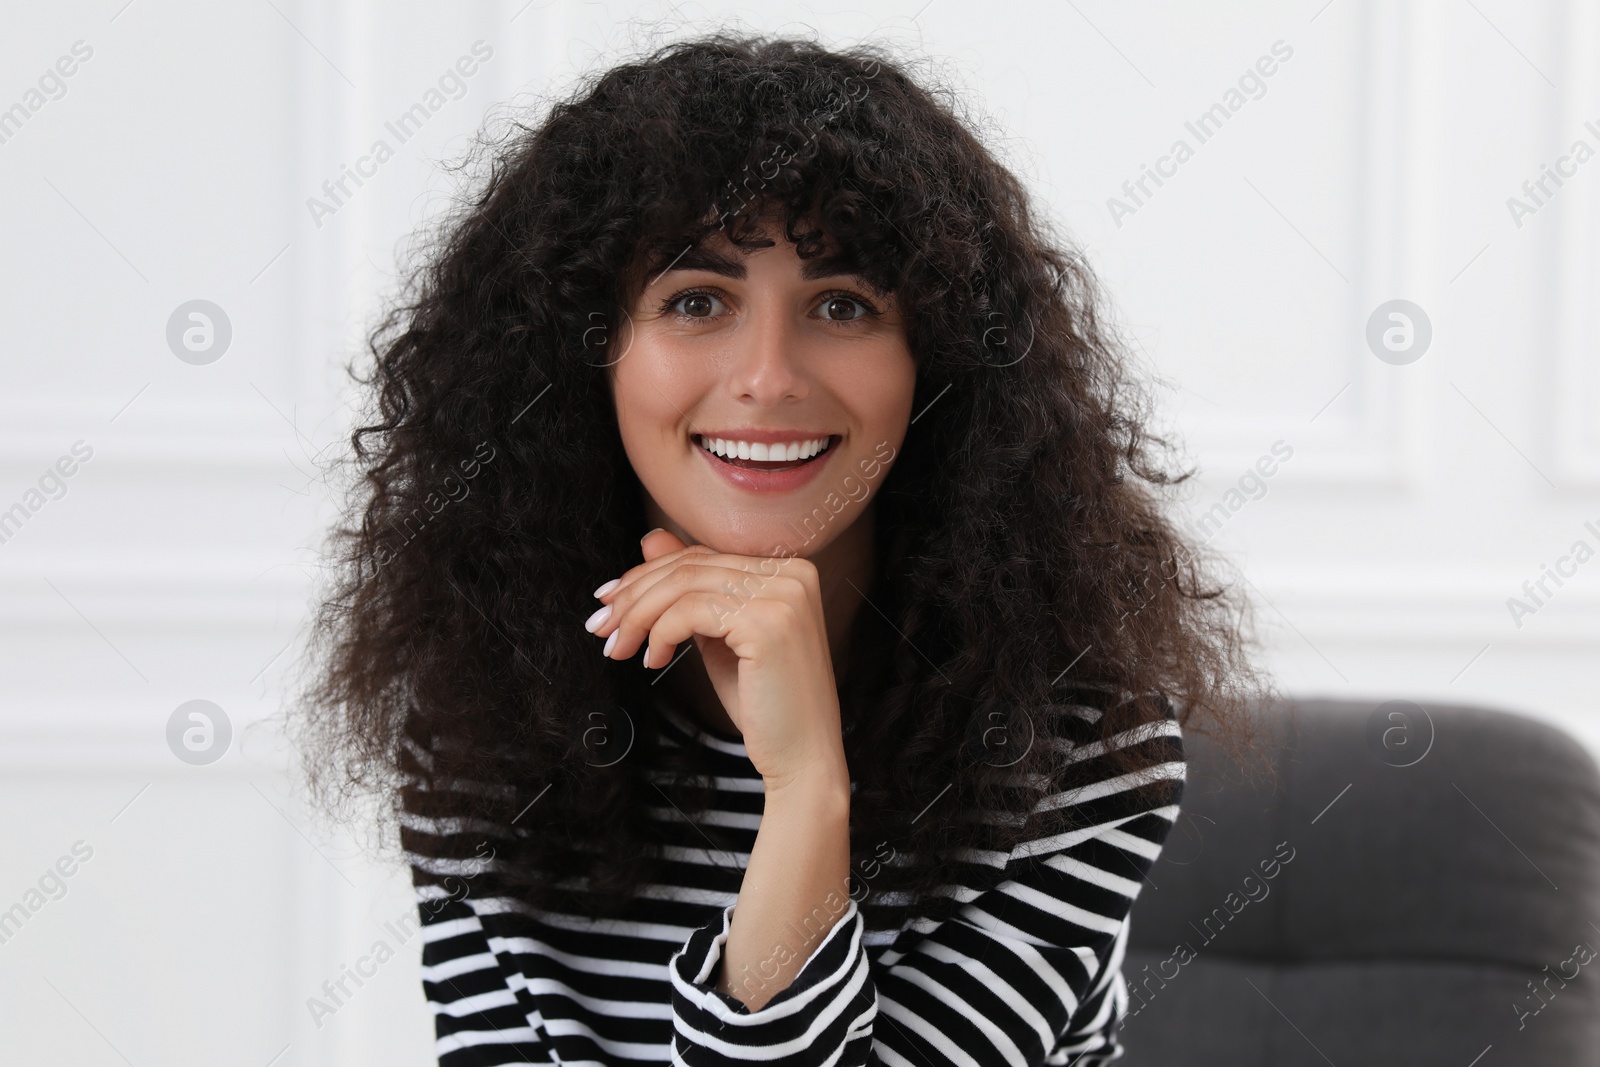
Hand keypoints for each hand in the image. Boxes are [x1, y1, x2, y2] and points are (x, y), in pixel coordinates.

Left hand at [587, 529, 847, 790]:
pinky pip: (690, 612)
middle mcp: (793, 574)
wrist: (802, 759)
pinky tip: (653, 661)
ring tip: (617, 647)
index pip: (702, 557)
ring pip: (683, 586)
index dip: (648, 575)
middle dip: (633, 596)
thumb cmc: (764, 703)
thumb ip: (691, 589)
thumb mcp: (719, 636)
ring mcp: (783, 595)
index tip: (610, 602)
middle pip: (689, 567)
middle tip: (600, 626)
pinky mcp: (767, 622)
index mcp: (789, 571)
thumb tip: (651, 540)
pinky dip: (660, 634)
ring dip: (638, 617)